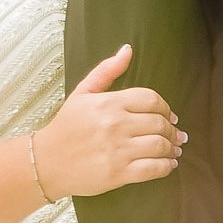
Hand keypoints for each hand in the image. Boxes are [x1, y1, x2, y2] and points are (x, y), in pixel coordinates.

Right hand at [36, 44, 184, 196]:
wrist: (46, 162)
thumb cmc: (66, 127)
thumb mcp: (82, 93)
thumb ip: (106, 70)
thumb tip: (128, 49)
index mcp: (108, 103)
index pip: (151, 99)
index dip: (165, 107)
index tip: (169, 115)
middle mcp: (115, 125)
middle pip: (159, 123)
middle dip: (172, 129)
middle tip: (176, 134)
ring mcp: (117, 150)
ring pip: (160, 146)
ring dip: (172, 148)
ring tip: (174, 150)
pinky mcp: (118, 173)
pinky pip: (153, 169)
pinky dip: (166, 167)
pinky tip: (168, 165)